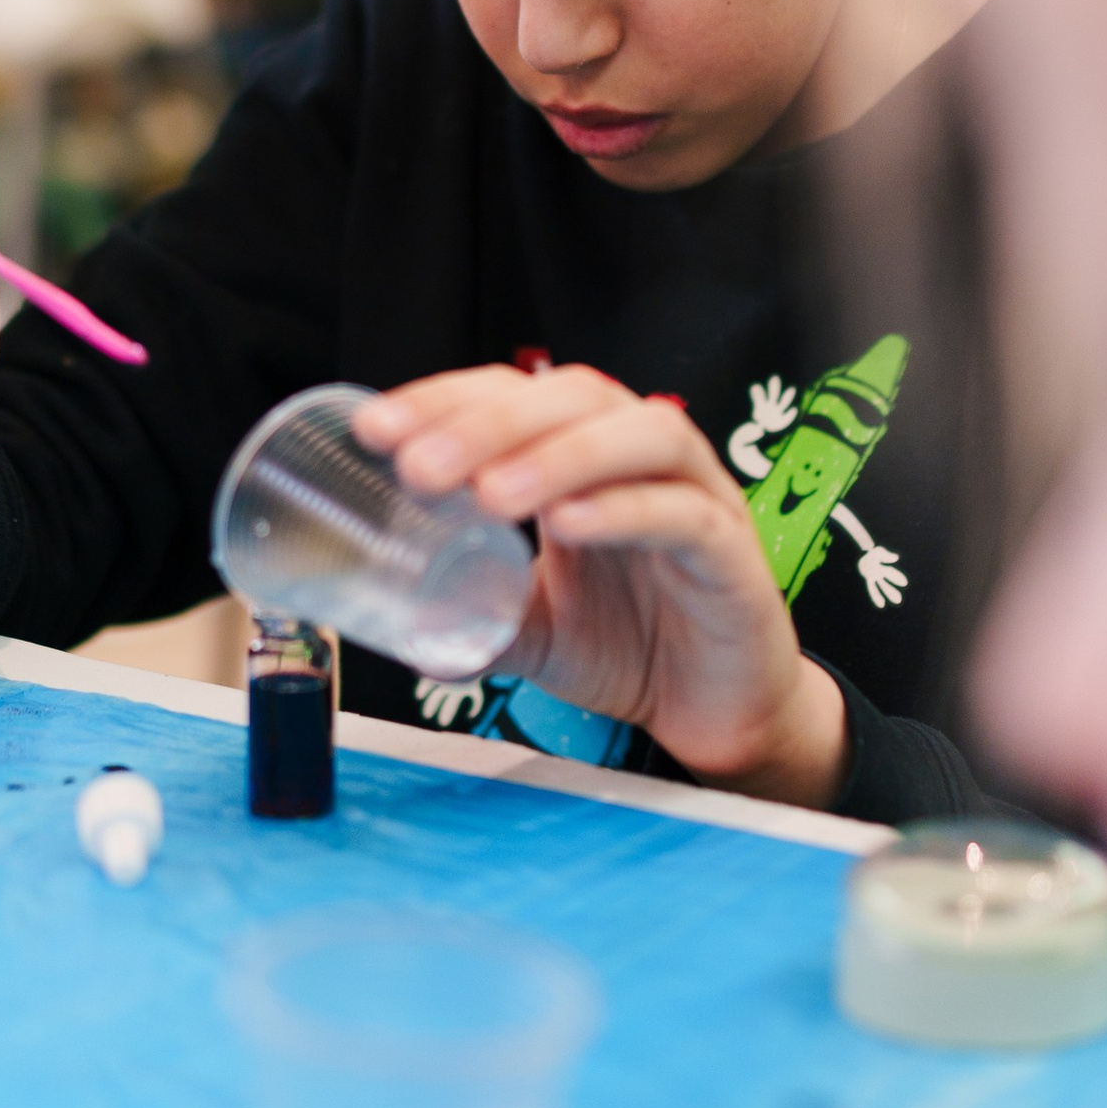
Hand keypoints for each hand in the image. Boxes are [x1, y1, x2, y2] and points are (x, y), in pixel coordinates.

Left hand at [355, 368, 849, 806]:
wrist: (722, 712)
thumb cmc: (633, 646)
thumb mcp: (533, 631)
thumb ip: (476, 620)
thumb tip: (402, 634)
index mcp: (584, 456)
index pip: (513, 395)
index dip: (444, 399)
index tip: (373, 430)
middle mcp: (642, 457)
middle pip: (573, 397)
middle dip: (488, 422)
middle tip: (419, 466)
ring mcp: (697, 495)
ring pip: (641, 435)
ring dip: (559, 454)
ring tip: (489, 494)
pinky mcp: (733, 551)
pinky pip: (684, 513)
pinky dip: (624, 510)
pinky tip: (569, 524)